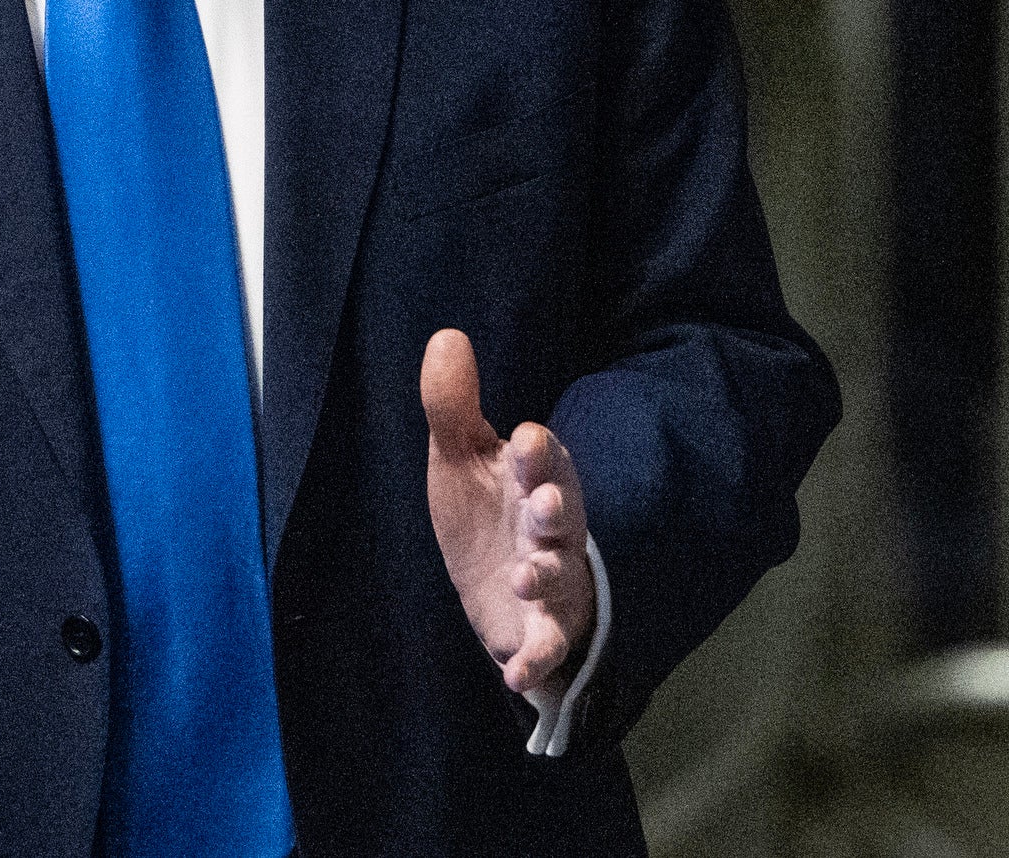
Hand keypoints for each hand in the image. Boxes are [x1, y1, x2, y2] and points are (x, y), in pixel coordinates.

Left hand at [420, 327, 593, 703]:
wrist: (497, 590)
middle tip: (543, 501)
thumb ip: (453, 407)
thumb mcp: (463, 460)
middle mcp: (551, 529)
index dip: (536, 452)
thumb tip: (445, 334)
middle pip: (563, 515)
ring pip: (559, 576)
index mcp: (534, 480)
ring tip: (528, 574)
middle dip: (555, 507)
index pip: (543, 459)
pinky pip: (545, 646)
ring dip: (547, 575)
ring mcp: (552, 582)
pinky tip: (514, 674)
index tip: (522, 440)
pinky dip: (535, 660)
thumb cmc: (488, 513)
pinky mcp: (541, 631)